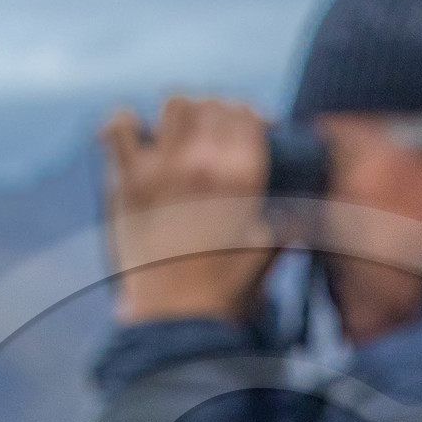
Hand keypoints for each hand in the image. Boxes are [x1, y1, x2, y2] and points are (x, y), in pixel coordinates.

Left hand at [100, 96, 278, 323]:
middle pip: (212, 103)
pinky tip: (134, 140)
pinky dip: (123, 125)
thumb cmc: (225, 289)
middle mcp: (205, 163)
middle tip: (210, 135)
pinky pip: (118, 125)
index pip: (246, 114)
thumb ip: (288, 219)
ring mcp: (162, 168)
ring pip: (174, 103)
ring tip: (177, 135)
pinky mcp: (127, 180)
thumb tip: (302, 208)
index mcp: (244, 176)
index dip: (245, 117)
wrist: (174, 318)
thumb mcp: (268, 248)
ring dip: (178, 115)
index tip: (242, 132)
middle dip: (215, 114)